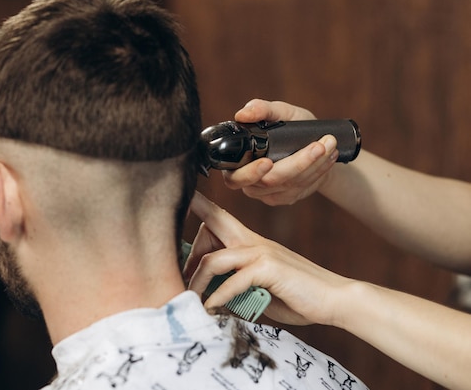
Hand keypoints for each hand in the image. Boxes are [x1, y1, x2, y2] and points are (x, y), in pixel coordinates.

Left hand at [185, 191, 352, 326]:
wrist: (334, 299)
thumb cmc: (296, 295)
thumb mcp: (258, 288)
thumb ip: (235, 286)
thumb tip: (209, 296)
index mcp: (250, 242)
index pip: (218, 217)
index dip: (197, 206)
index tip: (177, 203)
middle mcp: (253, 241)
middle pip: (211, 224)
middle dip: (189, 250)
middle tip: (181, 281)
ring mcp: (261, 252)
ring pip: (213, 257)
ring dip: (197, 281)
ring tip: (192, 301)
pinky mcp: (269, 268)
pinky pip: (233, 280)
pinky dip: (218, 296)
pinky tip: (211, 309)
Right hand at [223, 99, 338, 204]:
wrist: (312, 145)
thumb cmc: (290, 127)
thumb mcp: (280, 112)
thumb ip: (262, 109)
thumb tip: (243, 114)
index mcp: (237, 163)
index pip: (235, 177)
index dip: (250, 173)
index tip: (267, 162)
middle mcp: (249, 182)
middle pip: (268, 182)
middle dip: (295, 164)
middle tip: (317, 148)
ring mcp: (267, 193)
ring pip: (289, 183)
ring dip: (314, 163)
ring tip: (330, 143)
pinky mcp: (285, 198)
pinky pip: (301, 187)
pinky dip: (318, 170)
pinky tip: (329, 157)